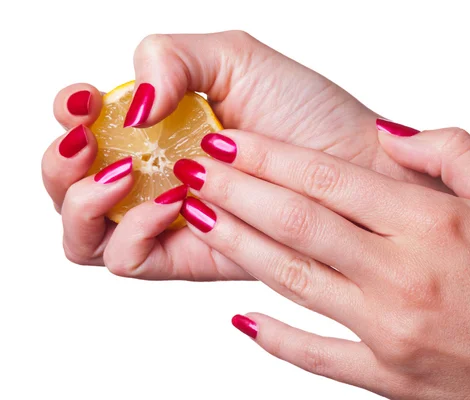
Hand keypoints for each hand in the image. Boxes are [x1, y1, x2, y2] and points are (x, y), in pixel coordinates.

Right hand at [42, 31, 444, 278]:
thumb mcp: (235, 59)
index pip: (86, 126)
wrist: (354, 165)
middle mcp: (154, 173)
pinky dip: (131, 231)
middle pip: (68, 184)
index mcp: (158, 126)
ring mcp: (167, 218)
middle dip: (60, 164)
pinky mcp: (188, 255)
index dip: (68, 114)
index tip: (84, 101)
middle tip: (88, 142)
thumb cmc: (306, 112)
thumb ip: (170, 58)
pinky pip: (128, 259)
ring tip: (125, 172)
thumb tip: (128, 105)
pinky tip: (169, 201)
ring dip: (82, 201)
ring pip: (84, 231)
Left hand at [173, 125, 469, 398]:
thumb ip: (451, 153)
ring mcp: (390, 333)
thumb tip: (387, 138)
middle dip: (238, 191)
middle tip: (195, 168)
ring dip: (240, 245)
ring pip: (295, 281)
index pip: (330, 180)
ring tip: (201, 217)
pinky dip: (274, 336)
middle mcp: (403, 279)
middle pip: (298, 224)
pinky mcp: (389, 377)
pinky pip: (316, 355)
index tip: (232, 140)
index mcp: (434, 227)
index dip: (271, 157)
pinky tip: (240, 315)